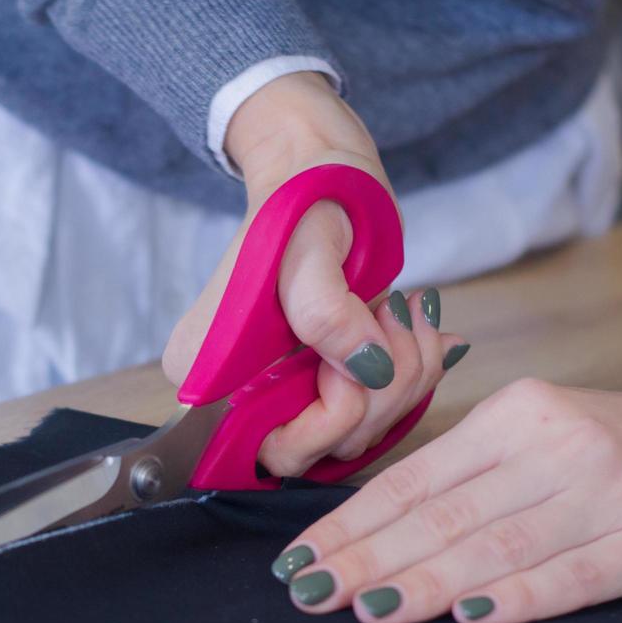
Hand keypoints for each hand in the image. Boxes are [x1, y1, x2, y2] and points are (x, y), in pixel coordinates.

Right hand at [162, 72, 463, 476]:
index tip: (353, 356)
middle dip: (378, 396)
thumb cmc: (303, 199)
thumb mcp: (310, 246)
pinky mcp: (314, 387)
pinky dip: (409, 375)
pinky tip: (413, 328)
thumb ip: (325, 310)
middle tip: (395, 322)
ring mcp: (277, 395)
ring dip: (403, 378)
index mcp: (208, 375)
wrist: (318, 171)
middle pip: (320, 452)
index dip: (331, 415)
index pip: (272, 449)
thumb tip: (366, 370)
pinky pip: (371, 414)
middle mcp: (234, 397)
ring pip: (355, 436)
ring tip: (407, 312)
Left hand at [272, 330, 621, 622]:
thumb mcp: (542, 431)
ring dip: (425, 580)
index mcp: (519, 415)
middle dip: (368, 557)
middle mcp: (559, 447)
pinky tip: (469, 615)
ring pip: (498, 543)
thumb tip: (370, 531)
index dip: (351, 524)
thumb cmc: (621, 443)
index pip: (415, 479)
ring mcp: (610, 494)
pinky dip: (519, 596)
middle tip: (310, 593)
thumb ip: (470, 472)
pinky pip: (572, 574)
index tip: (298, 561)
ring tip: (366, 608)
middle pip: (445, 514)